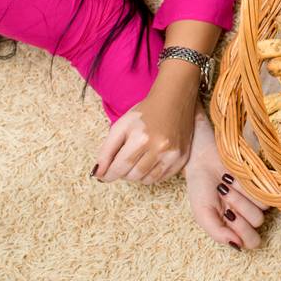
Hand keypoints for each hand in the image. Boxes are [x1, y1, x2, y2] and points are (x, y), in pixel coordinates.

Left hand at [94, 67, 198, 183]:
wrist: (174, 100)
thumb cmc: (145, 112)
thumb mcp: (121, 126)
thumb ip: (106, 151)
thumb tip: (98, 173)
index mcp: (141, 138)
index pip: (119, 168)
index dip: (108, 174)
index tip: (104, 175)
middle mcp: (159, 148)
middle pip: (133, 176)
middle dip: (124, 172)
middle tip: (124, 161)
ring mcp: (173, 154)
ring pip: (147, 180)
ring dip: (138, 175)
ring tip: (138, 160)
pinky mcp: (182, 158)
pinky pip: (161, 178)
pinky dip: (152, 174)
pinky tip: (151, 161)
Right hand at [184, 112, 266, 248]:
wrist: (203, 158)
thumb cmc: (200, 187)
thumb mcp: (202, 214)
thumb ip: (217, 233)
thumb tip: (237, 246)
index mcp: (234, 226)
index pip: (251, 242)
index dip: (242, 233)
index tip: (228, 218)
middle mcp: (247, 214)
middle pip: (257, 224)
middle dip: (241, 213)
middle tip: (226, 201)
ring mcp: (255, 198)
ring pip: (262, 208)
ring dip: (241, 197)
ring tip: (227, 187)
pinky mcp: (261, 182)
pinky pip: (265, 190)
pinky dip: (248, 186)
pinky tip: (236, 179)